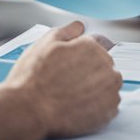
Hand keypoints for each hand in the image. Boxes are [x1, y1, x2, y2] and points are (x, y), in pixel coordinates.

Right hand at [0, 22, 121, 139]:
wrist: (29, 110)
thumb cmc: (33, 78)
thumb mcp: (45, 43)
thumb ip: (66, 31)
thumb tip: (78, 27)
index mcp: (92, 47)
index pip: (99, 43)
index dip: (85, 52)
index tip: (78, 61)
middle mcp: (105, 67)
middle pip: (104, 64)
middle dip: (91, 69)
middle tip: (68, 80)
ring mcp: (109, 90)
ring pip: (109, 84)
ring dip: (97, 87)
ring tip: (73, 94)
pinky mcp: (108, 112)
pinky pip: (109, 105)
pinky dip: (98, 105)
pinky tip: (79, 105)